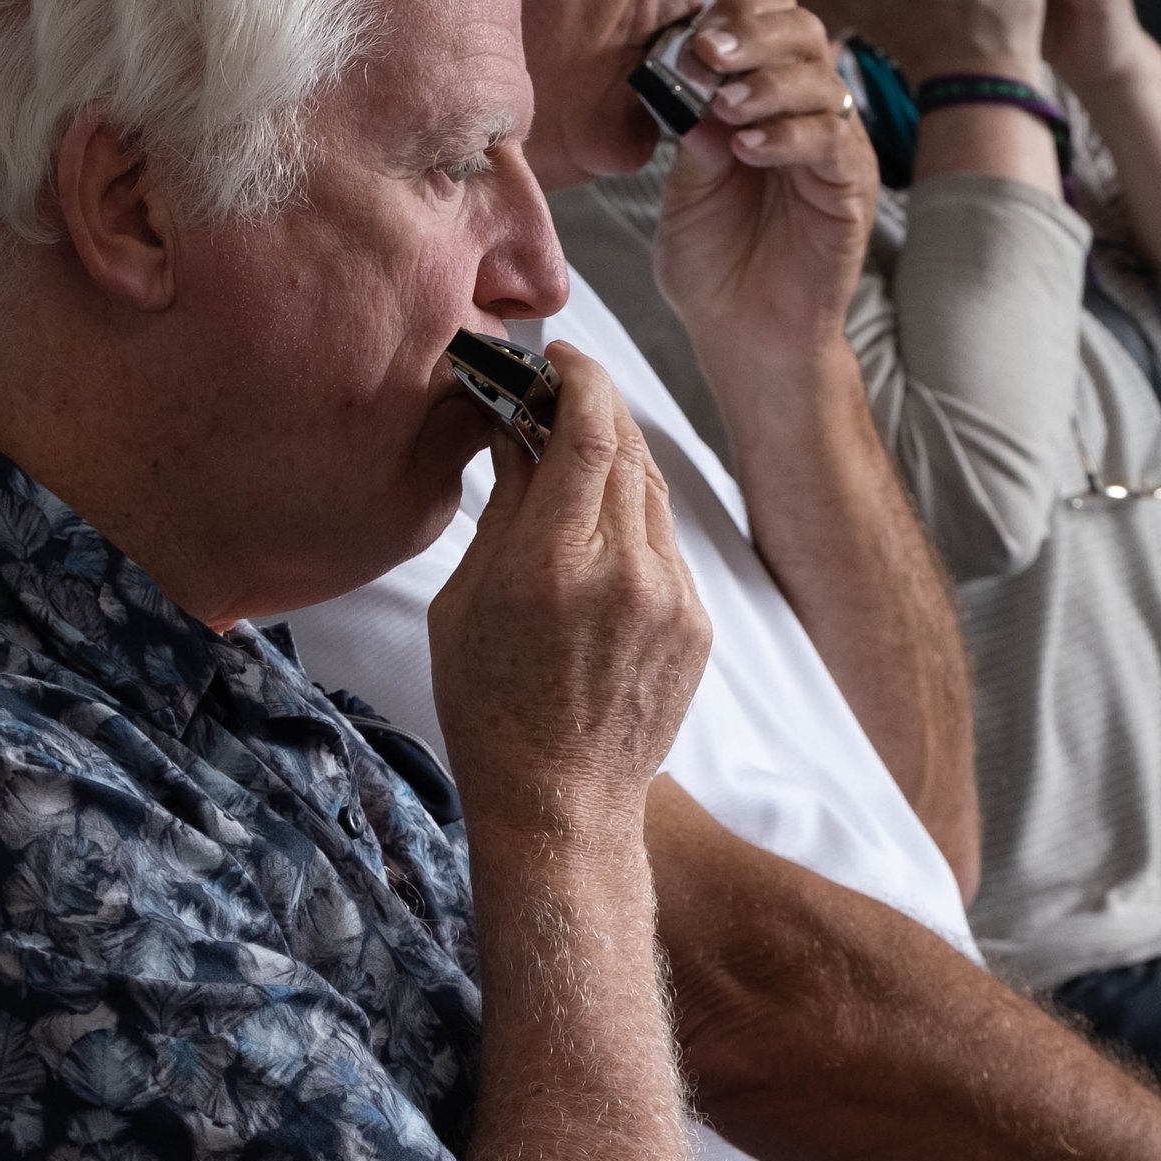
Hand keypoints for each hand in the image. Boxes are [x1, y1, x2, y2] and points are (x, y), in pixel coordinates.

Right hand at [429, 341, 709, 837]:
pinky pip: (666, 544)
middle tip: (560, 392)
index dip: (579, 376)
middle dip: (595, 407)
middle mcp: (624, 572)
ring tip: (577, 454)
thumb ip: (504, 509)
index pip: (590, 428)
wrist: (561, 803)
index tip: (559, 358)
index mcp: (554, 563)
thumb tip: (518, 432)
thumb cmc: (490, 708)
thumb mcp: (465, 602)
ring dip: (618, 459)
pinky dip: (634, 519)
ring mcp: (671, 599)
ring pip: (653, 492)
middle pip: (627, 447)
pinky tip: (600, 533)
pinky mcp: (696, 623)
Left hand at [652, 0, 877, 371]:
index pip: (771, 25)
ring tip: (726, 105)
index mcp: (765, 102)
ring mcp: (834, 150)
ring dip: (768, 83)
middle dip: (755, 33)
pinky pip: (832, 141)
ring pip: (821, 81)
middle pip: (804, 34)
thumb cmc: (713, 266)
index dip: (739, 16)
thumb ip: (694, 139)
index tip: (695, 36)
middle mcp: (806, 114)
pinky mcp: (850, 189)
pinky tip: (749, 148)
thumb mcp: (685, 192)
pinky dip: (789, 135)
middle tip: (711, 53)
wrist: (742, 334)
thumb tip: (697, 82)